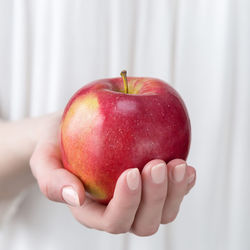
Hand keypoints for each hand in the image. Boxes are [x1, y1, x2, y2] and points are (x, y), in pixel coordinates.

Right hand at [30, 112, 195, 235]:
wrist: (72, 131)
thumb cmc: (57, 146)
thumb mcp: (43, 159)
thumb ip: (51, 181)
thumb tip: (75, 197)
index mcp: (93, 210)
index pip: (113, 221)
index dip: (126, 203)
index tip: (131, 172)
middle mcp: (119, 209)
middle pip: (144, 222)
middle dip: (155, 198)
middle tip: (157, 165)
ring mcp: (139, 198)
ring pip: (164, 212)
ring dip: (175, 193)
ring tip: (178, 164)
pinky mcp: (153, 184)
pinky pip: (174, 193)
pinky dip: (184, 185)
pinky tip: (187, 168)